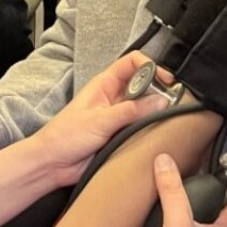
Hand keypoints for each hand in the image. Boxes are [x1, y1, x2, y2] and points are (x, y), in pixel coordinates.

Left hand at [32, 52, 169, 185]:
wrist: (53, 163)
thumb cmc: (64, 136)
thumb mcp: (99, 121)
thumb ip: (130, 111)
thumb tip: (160, 101)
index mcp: (104, 84)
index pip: (132, 63)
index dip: (150, 66)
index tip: (166, 80)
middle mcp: (113, 98)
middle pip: (144, 85)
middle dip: (159, 90)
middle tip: (173, 103)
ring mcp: (118, 116)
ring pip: (145, 107)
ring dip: (157, 112)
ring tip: (171, 119)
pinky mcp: (121, 134)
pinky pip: (142, 127)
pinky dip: (152, 129)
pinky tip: (161, 135)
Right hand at [140, 153, 226, 226]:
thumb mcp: (181, 225)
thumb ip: (173, 193)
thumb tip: (165, 163)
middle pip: (210, 201)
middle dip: (204, 180)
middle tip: (199, 158)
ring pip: (182, 211)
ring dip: (173, 196)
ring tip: (165, 175)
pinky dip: (146, 216)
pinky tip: (138, 208)